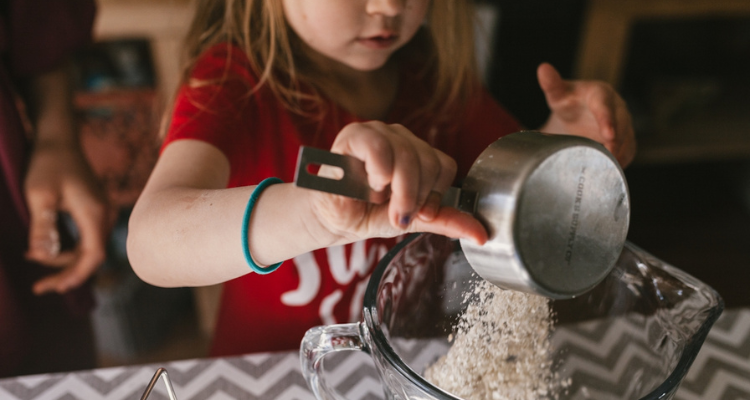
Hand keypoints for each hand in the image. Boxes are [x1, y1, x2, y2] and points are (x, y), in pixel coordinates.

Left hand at [24, 141, 108, 294]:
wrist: (59, 138)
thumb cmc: (47, 163)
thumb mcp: (38, 195)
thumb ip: (42, 226)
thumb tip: (41, 256)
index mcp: (93, 212)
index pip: (93, 255)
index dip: (75, 275)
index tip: (53, 289)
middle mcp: (103, 214)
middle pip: (92, 255)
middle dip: (67, 273)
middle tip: (39, 287)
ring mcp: (101, 211)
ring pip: (89, 248)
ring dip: (65, 260)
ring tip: (33, 260)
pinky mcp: (94, 209)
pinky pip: (86, 237)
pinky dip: (68, 248)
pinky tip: (46, 248)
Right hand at [309, 121, 487, 244]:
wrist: (329, 220)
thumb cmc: (366, 214)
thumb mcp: (411, 220)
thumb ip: (445, 221)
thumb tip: (481, 235)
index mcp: (417, 153)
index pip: (444, 164)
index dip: (435, 193)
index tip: (420, 214)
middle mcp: (401, 138)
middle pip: (428, 160)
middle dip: (415, 197)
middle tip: (398, 213)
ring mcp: (379, 131)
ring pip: (408, 154)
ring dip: (397, 189)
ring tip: (378, 199)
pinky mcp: (355, 134)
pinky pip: (379, 147)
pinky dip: (378, 172)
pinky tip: (368, 184)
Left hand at [537, 63, 635, 166]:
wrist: (576, 115)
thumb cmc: (568, 102)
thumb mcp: (558, 94)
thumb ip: (551, 84)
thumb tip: (543, 68)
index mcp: (601, 94)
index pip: (605, 106)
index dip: (608, 120)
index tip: (608, 135)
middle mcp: (617, 108)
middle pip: (622, 125)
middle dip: (617, 141)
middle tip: (610, 155)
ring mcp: (623, 124)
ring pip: (628, 140)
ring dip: (620, 153)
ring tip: (608, 167)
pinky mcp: (625, 139)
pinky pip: (628, 151)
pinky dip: (621, 161)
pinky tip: (611, 171)